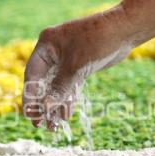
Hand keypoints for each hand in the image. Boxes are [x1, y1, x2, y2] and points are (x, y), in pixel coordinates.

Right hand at [22, 5, 133, 130]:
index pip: (32, 74)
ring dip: (56, 105)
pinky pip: (69, 86)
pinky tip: (66, 114)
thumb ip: (59, 88)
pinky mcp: (79, 66)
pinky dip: (68, 99)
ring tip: (54, 124)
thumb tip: (46, 108)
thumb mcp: (76, 66)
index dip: (30, 96)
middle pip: (43, 82)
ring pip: (57, 86)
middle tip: (40, 123)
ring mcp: (66, 59)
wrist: (125, 30)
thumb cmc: (98, 41)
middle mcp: (54, 52)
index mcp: (47, 45)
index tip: (30, 114)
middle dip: (43, 104)